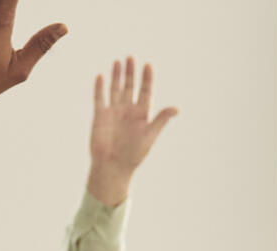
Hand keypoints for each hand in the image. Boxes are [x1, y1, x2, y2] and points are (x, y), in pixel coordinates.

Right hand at [86, 57, 178, 206]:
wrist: (113, 167)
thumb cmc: (134, 154)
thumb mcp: (150, 135)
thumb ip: (161, 119)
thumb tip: (177, 108)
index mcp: (142, 114)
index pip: (145, 92)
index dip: (147, 79)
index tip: (148, 65)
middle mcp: (128, 110)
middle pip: (130, 87)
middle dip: (131, 73)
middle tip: (131, 57)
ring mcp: (114, 112)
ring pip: (115, 89)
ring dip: (117, 76)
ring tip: (118, 61)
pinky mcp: (100, 116)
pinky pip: (100, 98)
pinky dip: (100, 88)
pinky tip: (101, 76)